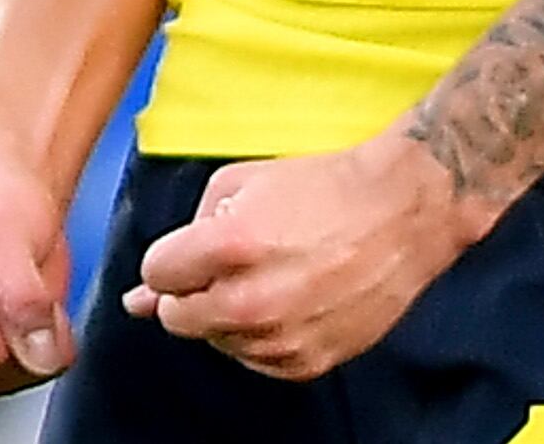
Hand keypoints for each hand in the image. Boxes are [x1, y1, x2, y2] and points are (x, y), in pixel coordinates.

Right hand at [0, 156, 74, 395]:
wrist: (7, 208)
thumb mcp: (3, 228)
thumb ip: (20, 289)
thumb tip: (41, 354)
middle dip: (6, 308)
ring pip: (9, 371)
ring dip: (27, 328)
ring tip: (8, 287)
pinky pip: (34, 375)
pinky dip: (44, 343)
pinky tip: (25, 312)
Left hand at [123, 134, 479, 380]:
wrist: (400, 212)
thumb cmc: (323, 188)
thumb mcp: (240, 182)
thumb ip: (186, 232)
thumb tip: (143, 294)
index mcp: (229, 246)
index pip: (156, 276)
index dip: (172, 259)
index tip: (192, 251)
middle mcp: (252, 300)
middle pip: (177, 318)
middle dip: (190, 290)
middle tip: (227, 264)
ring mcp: (281, 337)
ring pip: (216, 340)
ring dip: (226, 313)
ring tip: (270, 275)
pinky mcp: (308, 361)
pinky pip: (256, 360)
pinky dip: (260, 335)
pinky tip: (287, 299)